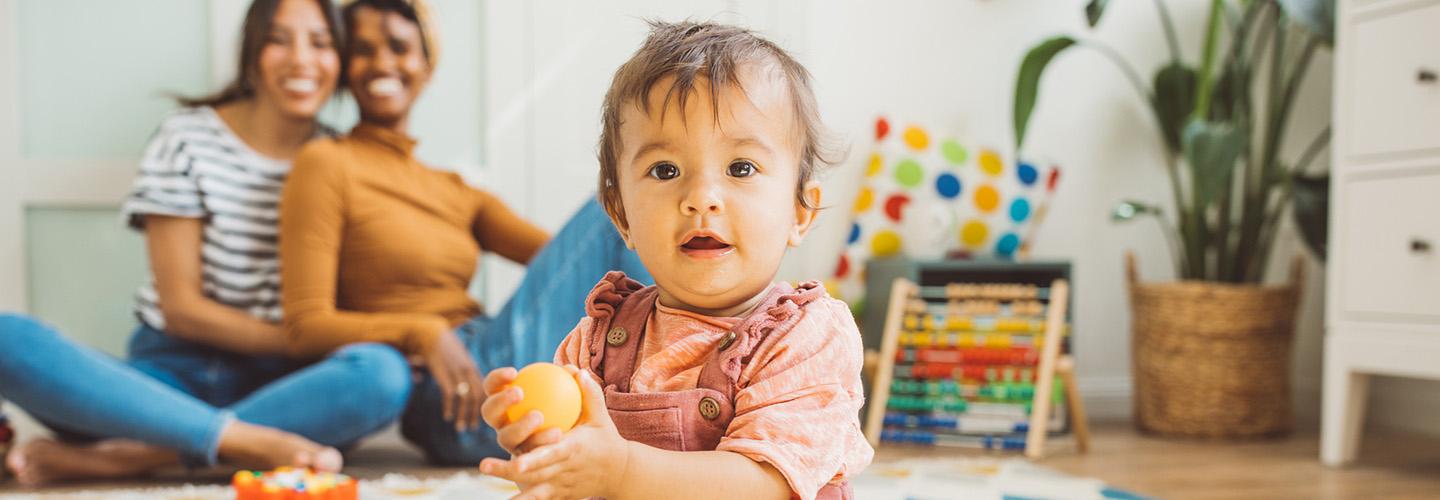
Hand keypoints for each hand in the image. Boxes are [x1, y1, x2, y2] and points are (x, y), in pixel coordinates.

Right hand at [422, 329, 483, 431]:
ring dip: (464, 414)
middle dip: (476, 413)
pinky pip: (450, 395)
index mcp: (471, 367)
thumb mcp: (449, 357)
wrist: (430, 333)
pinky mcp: (444, 374)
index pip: (483, 388)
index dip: (484, 403)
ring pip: (466, 398)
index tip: (482, 416)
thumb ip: (446, 371)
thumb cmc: (437, 344)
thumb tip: (426, 379)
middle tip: (473, 428)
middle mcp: (467, 370)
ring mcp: (457, 372)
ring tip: (460, 427)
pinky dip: (450, 407)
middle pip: (477, 396)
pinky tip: (447, 416)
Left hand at [479, 367, 627, 499]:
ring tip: (484, 473)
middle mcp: (563, 469)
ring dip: (506, 481)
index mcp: (573, 449)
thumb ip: (590, 394)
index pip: (551, 455)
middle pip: (532, 473)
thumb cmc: (605, 438)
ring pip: (529, 486)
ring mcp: (559, 484)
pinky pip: (536, 498)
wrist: (618, 472)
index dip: (534, 459)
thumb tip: (575, 371)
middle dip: (508, 471)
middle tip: (483, 464)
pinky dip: (522, 499)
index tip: (518, 461)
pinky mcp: (557, 493)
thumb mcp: (600, 417)